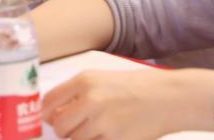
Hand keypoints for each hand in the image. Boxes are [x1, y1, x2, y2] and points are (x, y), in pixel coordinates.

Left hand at [42, 68, 212, 139]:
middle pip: (60, 126)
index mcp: (84, 81)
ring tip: (97, 129)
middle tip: (74, 128)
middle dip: (64, 130)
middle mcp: (90, 100)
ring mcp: (103, 122)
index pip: (49, 102)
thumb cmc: (135, 87)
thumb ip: (76, 93)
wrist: (167, 97)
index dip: (46, 114)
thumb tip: (53, 112)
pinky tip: (107, 135)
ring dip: (81, 138)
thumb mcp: (102, 80)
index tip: (49, 119)